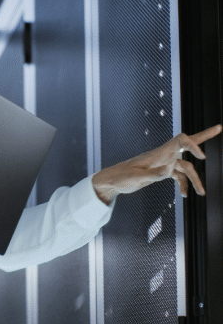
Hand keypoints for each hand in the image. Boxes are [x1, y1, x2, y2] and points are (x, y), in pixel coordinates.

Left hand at [91, 124, 221, 203]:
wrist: (111, 181)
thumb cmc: (120, 177)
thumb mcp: (135, 178)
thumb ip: (152, 174)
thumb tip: (167, 172)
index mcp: (158, 153)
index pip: (179, 141)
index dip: (192, 145)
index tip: (201, 156)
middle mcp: (163, 156)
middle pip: (186, 144)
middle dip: (203, 137)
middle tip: (220, 128)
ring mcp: (163, 163)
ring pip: (186, 167)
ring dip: (195, 179)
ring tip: (202, 193)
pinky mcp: (161, 172)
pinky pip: (178, 176)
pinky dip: (183, 184)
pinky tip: (184, 195)